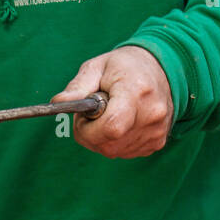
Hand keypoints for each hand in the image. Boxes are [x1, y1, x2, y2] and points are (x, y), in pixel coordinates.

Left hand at [52, 45, 172, 158]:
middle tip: (93, 113)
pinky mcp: (158, 142)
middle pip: (108, 143)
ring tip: (109, 113)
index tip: (84, 116)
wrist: (161, 70)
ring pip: (113, 150)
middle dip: (90, 133)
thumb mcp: (97, 67)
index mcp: (136, 91)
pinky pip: (124, 152)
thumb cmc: (124, 66)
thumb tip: (57, 102)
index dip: (89, 129)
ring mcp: (156, 131)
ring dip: (102, 138)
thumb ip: (77, 87)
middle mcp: (151, 115)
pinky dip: (115, 141)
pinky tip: (121, 122)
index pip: (111, 127)